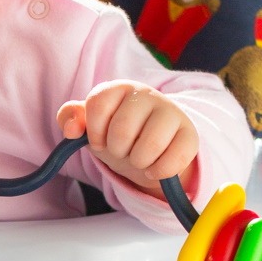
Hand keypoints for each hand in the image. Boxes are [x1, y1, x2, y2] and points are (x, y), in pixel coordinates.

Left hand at [56, 80, 198, 198]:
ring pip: (149, 146)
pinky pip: (173, 160)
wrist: (151, 146)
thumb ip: (71, 119)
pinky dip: (158, 172)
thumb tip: (71, 129)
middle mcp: (146, 94)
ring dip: (138, 162)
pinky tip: (154, 168)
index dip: (95, 132)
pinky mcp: (190, 134)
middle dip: (116, 150)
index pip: (98, 105)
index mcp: (118, 88)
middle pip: (122, 130)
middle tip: (121, 150)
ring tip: (138, 158)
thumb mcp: (90, 125)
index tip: (100, 141)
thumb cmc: (115, 132)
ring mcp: (171, 112)